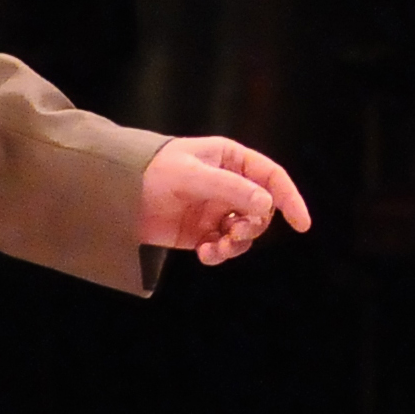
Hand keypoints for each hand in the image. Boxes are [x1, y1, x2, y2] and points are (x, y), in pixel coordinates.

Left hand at [141, 135, 313, 264]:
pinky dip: (219, 253)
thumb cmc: (150, 172)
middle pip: (262, 209)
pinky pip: (223, 246)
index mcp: (230, 159)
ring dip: (236, 244)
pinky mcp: (201, 231)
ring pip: (245, 232)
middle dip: (254, 225)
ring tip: (215, 249)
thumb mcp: (192, 175)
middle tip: (236, 232)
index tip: (301, 224)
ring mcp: (215, 209)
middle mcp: (227, 184)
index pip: (271, 177)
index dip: (290, 198)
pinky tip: (205, 254)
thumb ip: (230, 189)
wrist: (113, 194)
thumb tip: (266, 205)